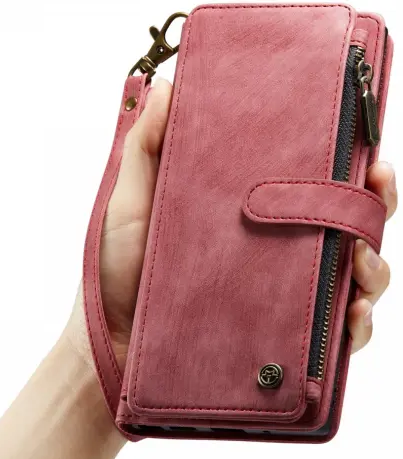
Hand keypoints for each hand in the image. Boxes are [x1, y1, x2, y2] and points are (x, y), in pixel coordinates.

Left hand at [65, 78, 395, 370]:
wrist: (112, 336)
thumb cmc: (121, 270)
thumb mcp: (132, 202)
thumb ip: (148, 147)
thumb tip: (168, 87)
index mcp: (249, 218)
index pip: (310, 189)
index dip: (345, 168)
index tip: (362, 148)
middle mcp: (273, 255)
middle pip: (343, 230)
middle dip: (374, 209)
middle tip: (377, 185)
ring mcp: (279, 299)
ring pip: (351, 280)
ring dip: (373, 267)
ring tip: (361, 258)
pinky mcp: (278, 341)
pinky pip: (333, 337)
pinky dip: (355, 326)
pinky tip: (350, 311)